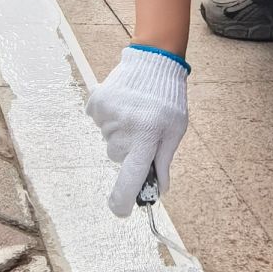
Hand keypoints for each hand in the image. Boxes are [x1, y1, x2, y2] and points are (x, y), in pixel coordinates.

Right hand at [87, 45, 188, 216]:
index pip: (132, 177)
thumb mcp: (175, 131)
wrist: (154, 61)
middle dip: (128, 151)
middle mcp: (125, 128)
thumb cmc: (168, 101)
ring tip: (134, 113)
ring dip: (120, 133)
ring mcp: (108, 115)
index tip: (120, 210)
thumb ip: (163, 161)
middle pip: (117, 157)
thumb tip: (158, 189)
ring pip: (108, 140)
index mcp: (148, 138)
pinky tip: (123, 105)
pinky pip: (99, 122)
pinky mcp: (97, 103)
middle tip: (142, 130)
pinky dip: (109, 118)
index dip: (123, 199)